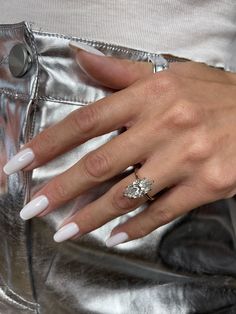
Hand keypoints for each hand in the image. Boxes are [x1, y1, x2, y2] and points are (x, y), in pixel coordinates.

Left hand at [3, 48, 235, 245]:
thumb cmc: (213, 95)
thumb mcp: (169, 75)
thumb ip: (122, 72)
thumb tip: (82, 58)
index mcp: (151, 95)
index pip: (86, 120)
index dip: (49, 143)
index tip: (22, 163)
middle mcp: (166, 126)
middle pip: (100, 164)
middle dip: (62, 189)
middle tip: (34, 208)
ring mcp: (187, 158)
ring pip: (128, 195)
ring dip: (93, 217)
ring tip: (67, 231)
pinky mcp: (206, 184)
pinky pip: (162, 212)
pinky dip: (136, 226)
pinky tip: (116, 234)